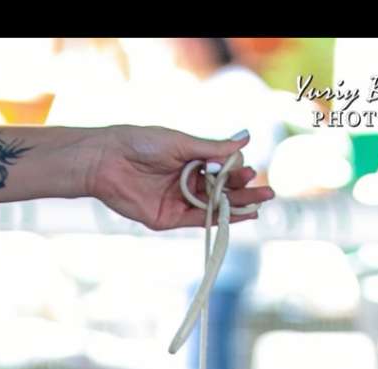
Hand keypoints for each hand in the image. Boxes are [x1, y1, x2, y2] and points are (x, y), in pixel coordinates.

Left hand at [83, 124, 274, 230]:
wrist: (109, 160)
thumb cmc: (142, 143)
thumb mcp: (182, 143)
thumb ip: (213, 148)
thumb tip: (245, 139)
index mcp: (190, 159)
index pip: (221, 169)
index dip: (237, 172)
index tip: (251, 170)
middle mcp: (186, 181)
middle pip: (221, 190)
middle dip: (244, 192)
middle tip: (268, 193)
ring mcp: (178, 201)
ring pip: (213, 206)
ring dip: (237, 207)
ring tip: (260, 205)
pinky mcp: (168, 219)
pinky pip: (198, 220)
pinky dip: (218, 219)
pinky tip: (239, 217)